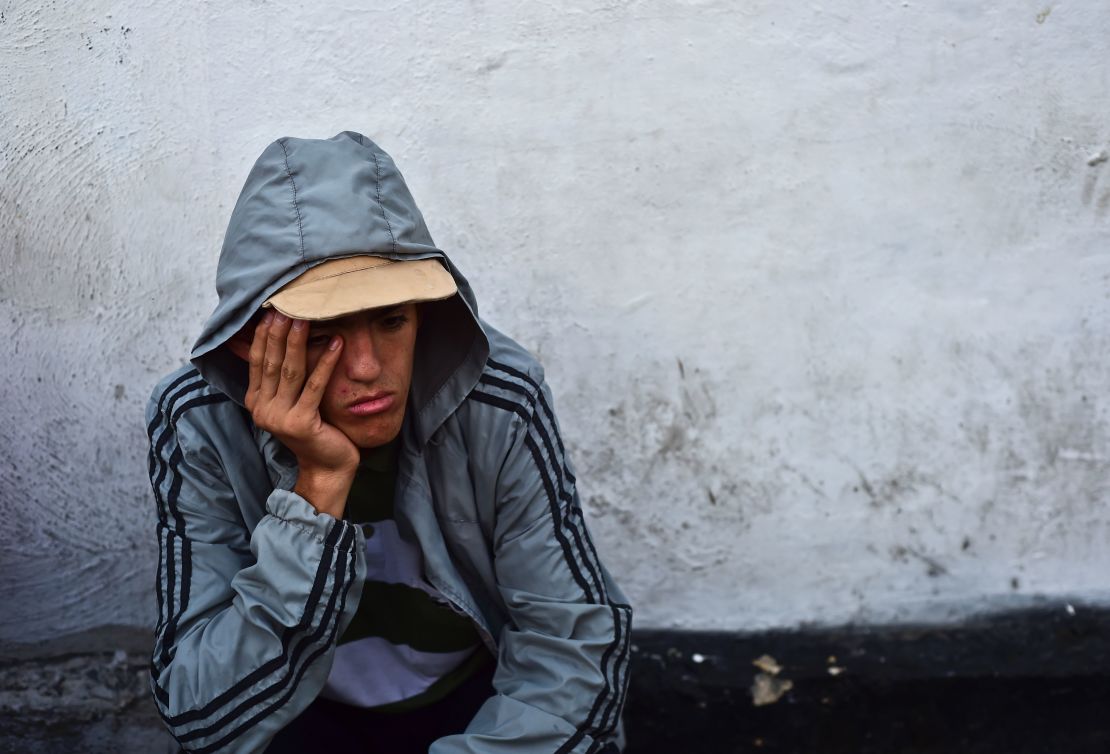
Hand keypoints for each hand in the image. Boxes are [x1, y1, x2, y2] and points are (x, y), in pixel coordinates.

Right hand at [244, 311, 357, 516]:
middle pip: (271, 362)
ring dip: (298, 342)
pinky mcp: (302, 423)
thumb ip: (282, 377)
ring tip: (308, 318)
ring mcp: (280, 418)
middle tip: (289, 306)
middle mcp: (262, 409)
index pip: (257, 361)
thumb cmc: (315, 429)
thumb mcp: (292, 401)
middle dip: (279, 332)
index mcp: (256, 401)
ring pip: (290, 371)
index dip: (263, 335)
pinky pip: (315, 386)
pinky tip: (337, 343)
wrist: (327, 467)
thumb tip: (278, 340)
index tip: (273, 310)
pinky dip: (326, 362)